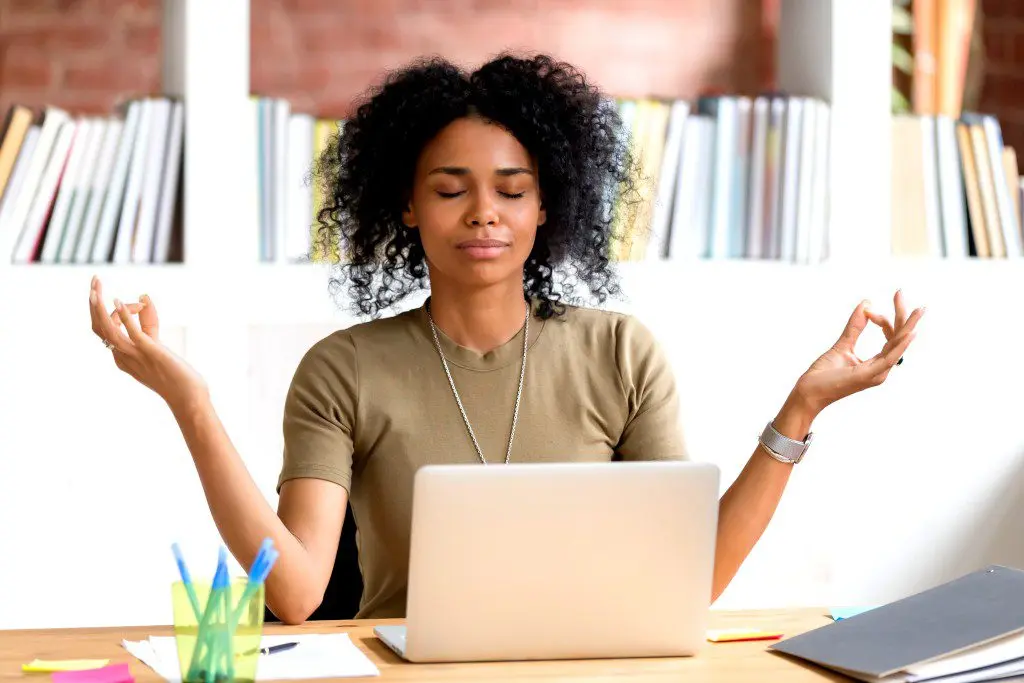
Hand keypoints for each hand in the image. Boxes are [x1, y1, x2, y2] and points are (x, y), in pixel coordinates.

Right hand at [89, 276, 207, 410]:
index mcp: (121, 357)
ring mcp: (135, 355)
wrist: (188, 398)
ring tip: (95, 288)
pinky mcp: (149, 352)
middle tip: (94, 281)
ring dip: (99, 308)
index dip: (115, 311)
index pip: (104, 330)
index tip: (140, 303)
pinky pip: (132, 333)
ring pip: (107, 330)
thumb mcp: (155, 345)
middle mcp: (123, 357)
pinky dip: (124, 316)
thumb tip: (145, 297)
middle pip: (98, 328)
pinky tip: (120, 301)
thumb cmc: (175, 375)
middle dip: (93, 304)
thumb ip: (148, 323)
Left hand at [792, 290, 923, 416]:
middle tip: (900, 292)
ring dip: (908, 326)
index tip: (867, 309)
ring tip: (919, 310)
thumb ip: (855, 327)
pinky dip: (899, 345)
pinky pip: (889, 359)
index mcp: (877, 364)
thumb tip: (866, 304)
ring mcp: (876, 374)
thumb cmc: (824, 374)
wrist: (809, 393)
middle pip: (898, 338)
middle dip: (903, 316)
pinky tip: (908, 333)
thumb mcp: (843, 344)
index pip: (891, 337)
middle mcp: (881, 369)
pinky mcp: (868, 376)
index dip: (882, 319)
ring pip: (897, 346)